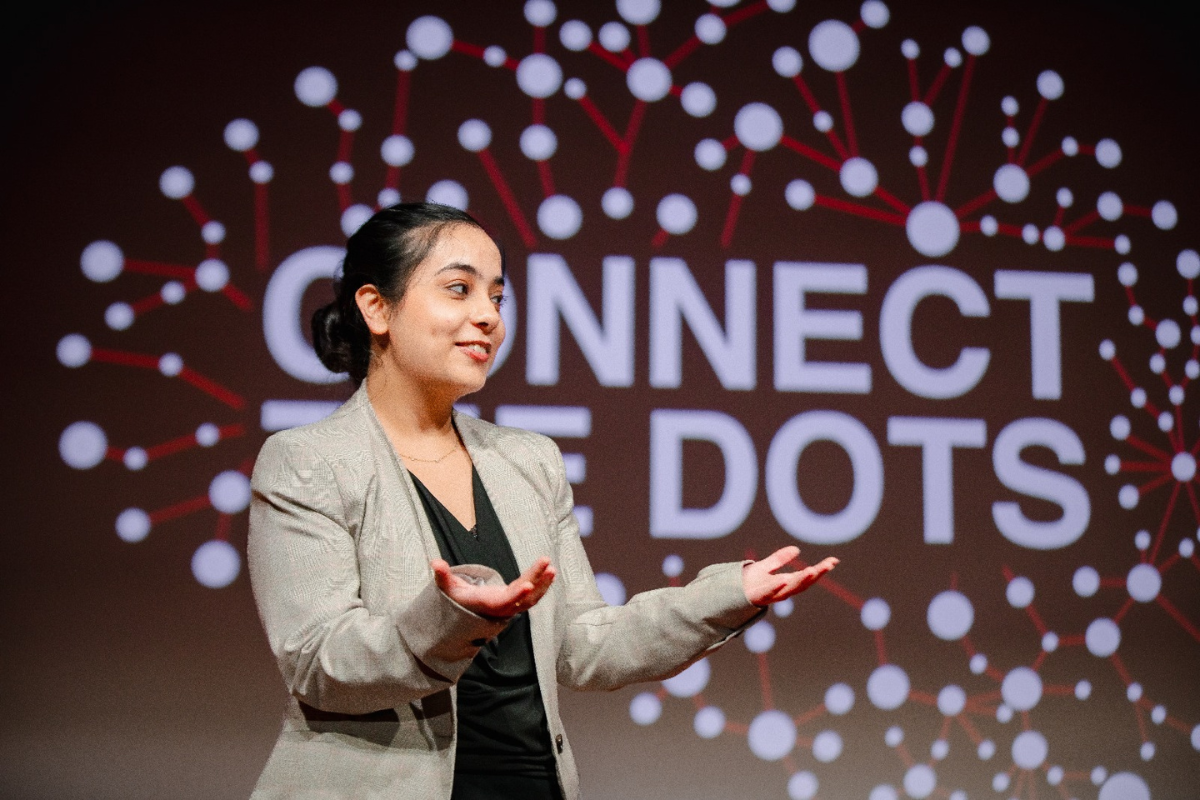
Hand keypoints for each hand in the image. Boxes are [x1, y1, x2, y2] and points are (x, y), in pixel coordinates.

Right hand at [432, 556, 555, 618]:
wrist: (466, 615)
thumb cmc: (457, 600)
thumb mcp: (447, 589)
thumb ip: (442, 576)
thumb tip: (435, 562)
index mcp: (487, 604)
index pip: (504, 602)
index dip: (516, 596)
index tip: (528, 586)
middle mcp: (502, 607)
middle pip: (522, 597)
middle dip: (536, 582)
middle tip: (547, 565)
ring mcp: (511, 605)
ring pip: (531, 598)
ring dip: (543, 583)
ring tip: (552, 568)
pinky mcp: (516, 601)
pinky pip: (533, 596)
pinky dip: (542, 585)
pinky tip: (550, 571)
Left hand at [742, 546, 837, 606]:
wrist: (729, 594)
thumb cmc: (748, 582)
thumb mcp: (765, 566)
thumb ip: (780, 559)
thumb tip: (796, 549)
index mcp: (786, 583)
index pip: (807, 576)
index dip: (821, 569)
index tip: (834, 560)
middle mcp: (781, 590)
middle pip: (802, 583)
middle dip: (816, 574)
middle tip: (828, 565)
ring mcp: (770, 594)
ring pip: (789, 588)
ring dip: (800, 580)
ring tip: (812, 570)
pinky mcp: (757, 595)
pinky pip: (768, 591)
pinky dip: (776, 587)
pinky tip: (782, 580)